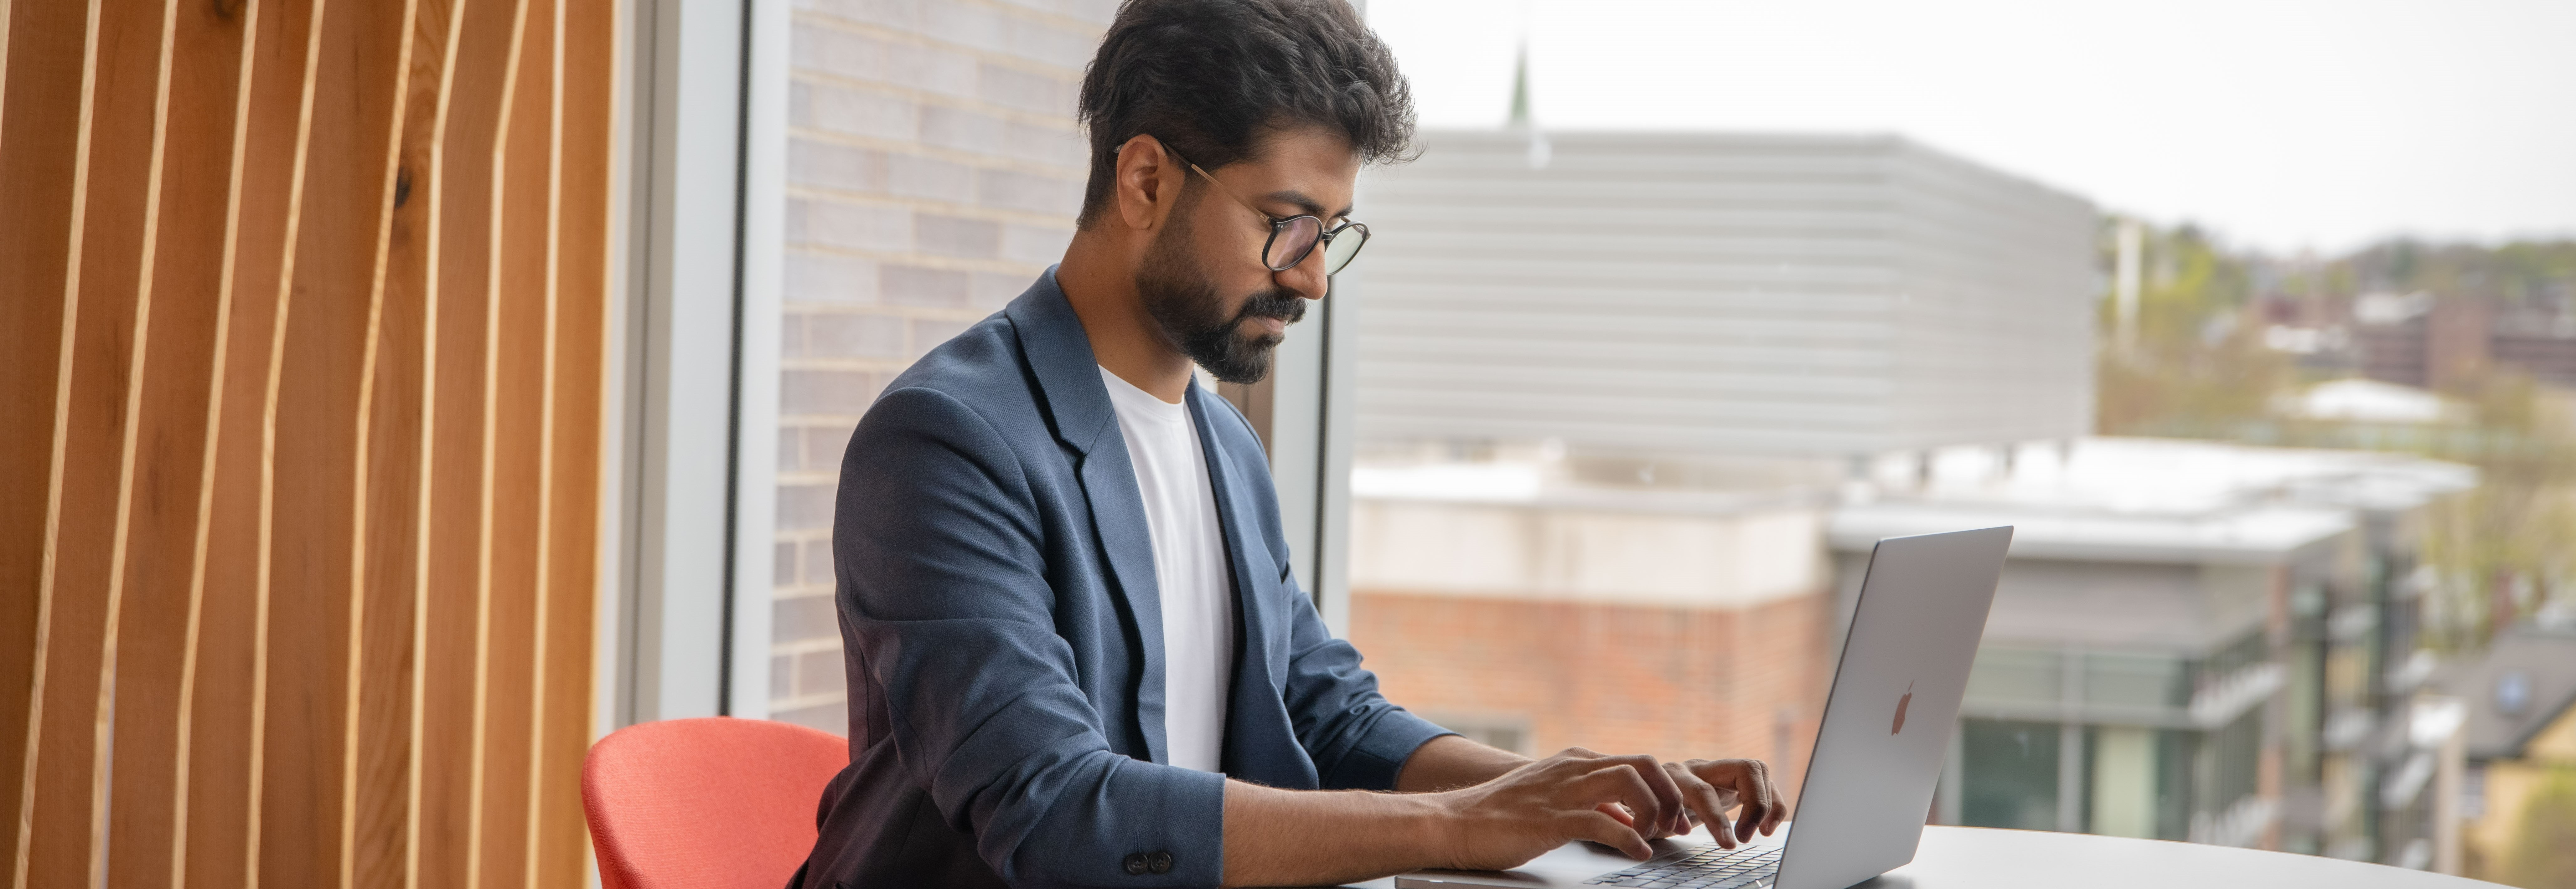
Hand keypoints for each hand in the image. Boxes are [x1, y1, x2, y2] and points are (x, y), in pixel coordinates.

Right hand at [1429, 747, 1685, 868]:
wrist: (1455, 822)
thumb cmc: (1502, 816)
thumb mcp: (1556, 802)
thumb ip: (1593, 805)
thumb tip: (1627, 819)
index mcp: (1576, 762)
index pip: (1638, 762)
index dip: (1666, 789)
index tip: (1676, 818)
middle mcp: (1573, 769)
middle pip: (1644, 763)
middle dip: (1669, 795)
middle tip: (1675, 827)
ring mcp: (1561, 790)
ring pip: (1628, 781)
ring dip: (1652, 810)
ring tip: (1655, 837)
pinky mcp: (1550, 818)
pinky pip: (1600, 821)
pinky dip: (1628, 838)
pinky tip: (1638, 852)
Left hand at [1651, 758, 1785, 848]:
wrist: (1640, 792)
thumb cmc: (1643, 809)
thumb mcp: (1645, 817)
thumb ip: (1656, 820)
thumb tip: (1677, 827)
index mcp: (1674, 776)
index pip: (1703, 791)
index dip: (1717, 818)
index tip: (1730, 845)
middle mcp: (1699, 768)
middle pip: (1743, 769)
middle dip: (1754, 805)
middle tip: (1746, 837)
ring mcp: (1718, 770)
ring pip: (1755, 769)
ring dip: (1766, 802)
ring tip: (1762, 832)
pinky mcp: (1731, 780)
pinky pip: (1762, 781)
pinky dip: (1772, 802)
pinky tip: (1767, 827)